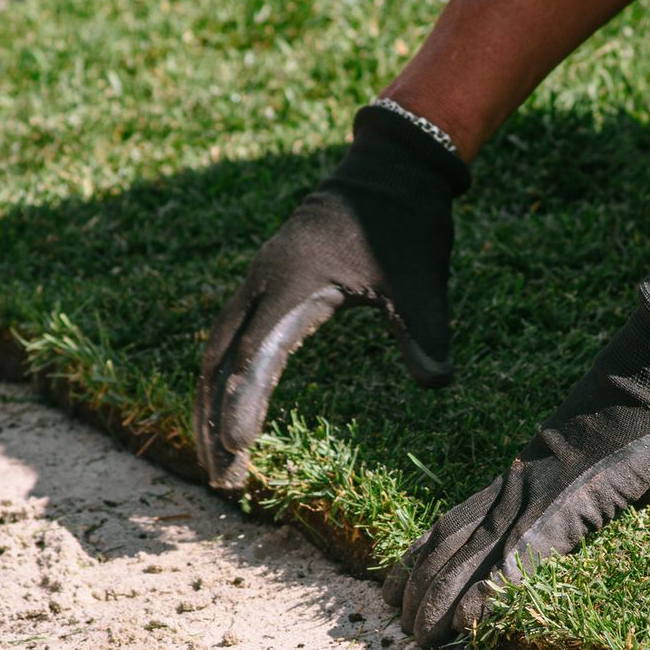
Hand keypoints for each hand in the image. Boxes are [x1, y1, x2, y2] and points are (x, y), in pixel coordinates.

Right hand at [195, 105, 470, 488]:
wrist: (389, 172)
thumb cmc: (404, 224)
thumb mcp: (421, 278)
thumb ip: (425, 330)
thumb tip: (438, 381)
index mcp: (293, 282)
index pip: (256, 352)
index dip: (242, 401)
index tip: (235, 447)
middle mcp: (263, 283)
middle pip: (217, 359)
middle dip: (212, 418)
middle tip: (220, 477)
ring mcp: (259, 284)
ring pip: (216, 352)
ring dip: (211, 404)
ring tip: (220, 461)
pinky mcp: (267, 289)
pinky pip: (231, 340)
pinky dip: (224, 380)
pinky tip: (232, 414)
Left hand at [385, 281, 649, 645]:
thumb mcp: (639, 459)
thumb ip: (647, 487)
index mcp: (528, 475)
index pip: (460, 519)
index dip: (426, 553)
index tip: (402, 580)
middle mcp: (517, 486)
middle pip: (449, 541)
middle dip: (419, 585)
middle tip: (399, 623)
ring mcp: (534, 499)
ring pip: (466, 557)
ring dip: (439, 600)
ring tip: (419, 638)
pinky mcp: (560, 513)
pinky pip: (512, 565)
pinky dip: (485, 598)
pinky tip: (465, 626)